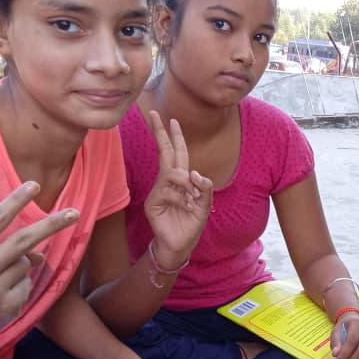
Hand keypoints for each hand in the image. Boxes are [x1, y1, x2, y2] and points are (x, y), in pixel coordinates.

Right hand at [0, 182, 77, 349]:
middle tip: (74, 213)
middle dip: (52, 224)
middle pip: (24, 240)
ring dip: (20, 266)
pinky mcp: (7, 307)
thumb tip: (39, 254)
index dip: (16, 200)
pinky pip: (27, 286)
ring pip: (26, 264)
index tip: (35, 184)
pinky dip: (19, 287)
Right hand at [144, 110, 212, 266]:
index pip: (176, 154)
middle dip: (161, 133)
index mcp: (181, 181)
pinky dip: (180, 197)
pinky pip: (167, 191)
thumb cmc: (191, 225)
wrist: (180, 245)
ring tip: (192, 198)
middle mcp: (168, 182)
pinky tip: (185, 207)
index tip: (172, 120)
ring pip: (171, 173)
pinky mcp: (152, 203)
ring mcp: (158, 192)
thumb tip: (196, 173)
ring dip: (185, 182)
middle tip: (154, 113)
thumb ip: (205, 189)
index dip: (175, 137)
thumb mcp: (205, 206)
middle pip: (165, 153)